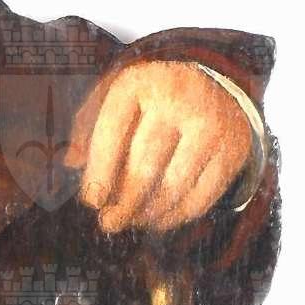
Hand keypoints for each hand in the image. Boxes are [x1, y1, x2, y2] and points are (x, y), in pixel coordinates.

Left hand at [66, 60, 252, 234]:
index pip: (112, 135)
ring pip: (174, 187)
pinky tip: (159, 219)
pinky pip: (201, 196)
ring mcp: (210, 123)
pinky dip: (177, 216)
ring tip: (133, 221)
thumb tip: (70, 164)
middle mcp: (178, 99)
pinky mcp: (233, 148)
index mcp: (139, 83)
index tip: (92, 202)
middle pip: (144, 167)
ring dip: (148, 214)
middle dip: (123, 203)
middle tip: (109, 223)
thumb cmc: (149, 97)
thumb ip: (87, 126)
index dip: (99, 174)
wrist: (214, 80)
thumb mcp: (113, 96)